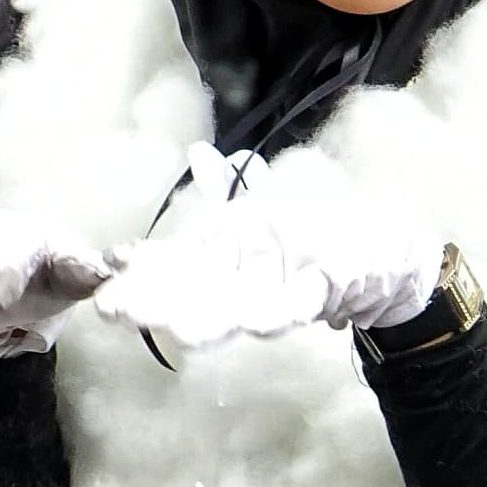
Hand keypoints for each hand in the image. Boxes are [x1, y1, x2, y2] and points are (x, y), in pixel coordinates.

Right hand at [88, 157, 442, 347]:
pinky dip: (280, 310)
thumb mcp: (264, 206)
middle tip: (117, 315)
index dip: (139, 283)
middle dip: (158, 307)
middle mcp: (243, 285)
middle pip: (192, 300)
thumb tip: (196, 155)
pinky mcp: (317, 295)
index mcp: (225, 262)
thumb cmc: (315, 235)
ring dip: (211, 323)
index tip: (105, 294)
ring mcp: (279, 295)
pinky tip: (262, 318)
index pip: (171, 273)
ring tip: (184, 331)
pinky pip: (295, 305)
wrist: (381, 260)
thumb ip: (226, 188)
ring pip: (237, 313)